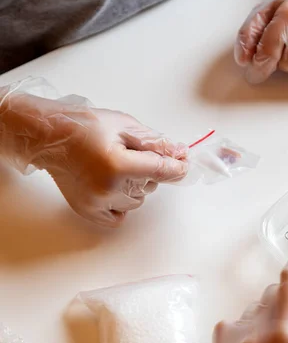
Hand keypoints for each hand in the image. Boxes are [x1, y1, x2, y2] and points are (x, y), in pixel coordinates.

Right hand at [0, 90, 186, 226]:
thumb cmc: (85, 127)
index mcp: (118, 164)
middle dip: (147, 171)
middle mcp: (108, 188)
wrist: (49, 137)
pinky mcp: (88, 211)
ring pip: (137, 201)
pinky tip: (112, 187)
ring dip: (135, 187)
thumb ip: (156, 143)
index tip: (183, 165)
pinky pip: (119, 217)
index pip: (161, 171)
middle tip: (128, 155)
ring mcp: (97, 203)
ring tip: (116, 168)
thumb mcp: (126, 126)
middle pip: (150, 186)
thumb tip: (181, 154)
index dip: (177, 168)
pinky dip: (121, 204)